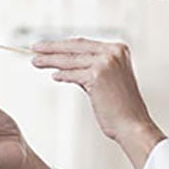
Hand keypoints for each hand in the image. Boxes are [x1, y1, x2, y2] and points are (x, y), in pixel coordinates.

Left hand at [31, 38, 165, 168]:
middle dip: (52, 47)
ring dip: (50, 61)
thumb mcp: (109, 79)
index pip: (83, 43)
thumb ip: (90, 68)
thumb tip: (63, 66)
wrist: (133, 125)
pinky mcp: (98, 76)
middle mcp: (113, 52)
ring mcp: (106, 62)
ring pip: (70, 60)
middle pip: (75, 46)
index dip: (63, 44)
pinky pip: (73, 74)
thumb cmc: (121, 107)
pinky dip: (62, 75)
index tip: (48, 46)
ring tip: (35, 61)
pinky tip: (53, 76)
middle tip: (35, 48)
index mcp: (118, 49)